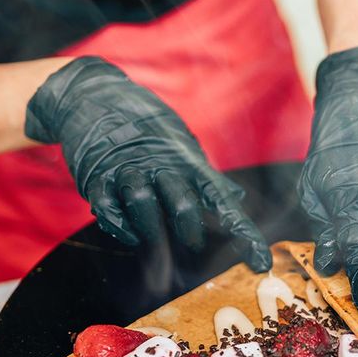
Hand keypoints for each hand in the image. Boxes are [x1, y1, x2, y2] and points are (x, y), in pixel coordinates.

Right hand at [25, 57, 270, 271]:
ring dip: (151, 228)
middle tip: (194, 243)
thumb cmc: (148, 128)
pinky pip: (107, 205)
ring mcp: (128, 170)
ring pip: (143, 201)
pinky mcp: (97, 175)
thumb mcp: (183, 147)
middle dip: (190, 226)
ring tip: (154, 242)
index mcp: (189, 164)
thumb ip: (207, 178)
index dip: (244, 233)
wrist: (95, 95)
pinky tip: (129, 235)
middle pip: (182, 200)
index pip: (224, 203)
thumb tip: (238, 198)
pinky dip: (118, 224)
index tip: (262, 261)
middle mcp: (161, 166)